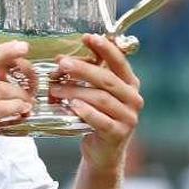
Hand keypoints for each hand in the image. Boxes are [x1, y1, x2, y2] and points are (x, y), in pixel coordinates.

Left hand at [49, 34, 143, 173]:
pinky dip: (86, 112)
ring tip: (55, 88)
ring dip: (76, 91)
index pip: (120, 62)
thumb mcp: (96, 93)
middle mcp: (133, 99)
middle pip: (107, 80)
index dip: (105, 48)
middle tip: (61, 63)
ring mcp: (128, 118)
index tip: (87, 37)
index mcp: (129, 84)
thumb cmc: (96, 116)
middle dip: (83, 69)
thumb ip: (88, 76)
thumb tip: (62, 58)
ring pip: (101, 99)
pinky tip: (72, 106)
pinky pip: (102, 120)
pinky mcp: (118, 134)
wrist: (102, 151)